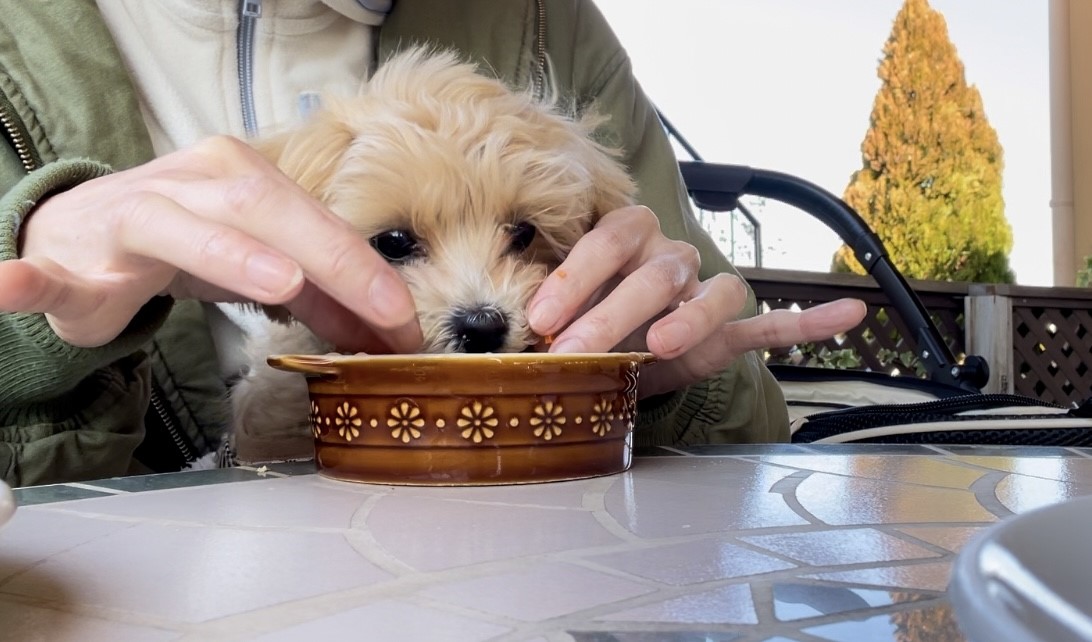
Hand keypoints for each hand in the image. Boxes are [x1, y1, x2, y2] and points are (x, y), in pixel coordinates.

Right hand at [0, 136, 421, 352]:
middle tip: (380, 308)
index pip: (316, 220)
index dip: (366, 270)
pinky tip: (12, 285)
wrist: (87, 238)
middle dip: (331, 259)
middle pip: (264, 209)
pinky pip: (45, 267)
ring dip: (230, 253)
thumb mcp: (265, 271)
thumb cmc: (191, 248)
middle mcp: (193, 181)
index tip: (408, 319)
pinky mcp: (74, 253)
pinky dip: (28, 278)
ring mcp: (130, 212)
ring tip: (282, 282)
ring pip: (176, 223)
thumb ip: (326, 300)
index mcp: (244, 180)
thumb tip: (395, 336)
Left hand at [527, 206, 866, 397]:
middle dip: (613, 310)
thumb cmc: (581, 326)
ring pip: (714, 291)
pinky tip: (849, 315)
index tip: (542, 318)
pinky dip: (807, 321)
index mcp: (626, 240)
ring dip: (689, 318)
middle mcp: (669, 258)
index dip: (577, 274)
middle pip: (657, 269)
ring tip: (662, 343)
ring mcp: (703, 294)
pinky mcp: (729, 332)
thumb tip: (491, 331)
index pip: (610, 238)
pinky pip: (772, 324)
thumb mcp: (553, 317)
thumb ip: (538, 317)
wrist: (613, 352)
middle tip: (575, 351)